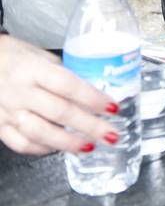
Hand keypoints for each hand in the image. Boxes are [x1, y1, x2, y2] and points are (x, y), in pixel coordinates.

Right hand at [0, 35, 118, 154]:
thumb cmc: (14, 56)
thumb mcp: (42, 56)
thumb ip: (64, 74)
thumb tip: (93, 90)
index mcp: (33, 70)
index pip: (69, 86)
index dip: (93, 99)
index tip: (113, 107)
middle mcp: (20, 92)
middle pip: (60, 112)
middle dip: (89, 126)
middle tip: (111, 134)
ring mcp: (8, 111)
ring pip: (40, 133)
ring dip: (68, 142)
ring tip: (89, 146)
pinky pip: (21, 143)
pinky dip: (42, 149)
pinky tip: (58, 147)